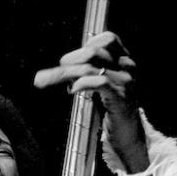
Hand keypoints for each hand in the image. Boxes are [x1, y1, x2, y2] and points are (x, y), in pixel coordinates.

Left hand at [33, 31, 148, 172]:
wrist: (130, 137)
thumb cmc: (113, 111)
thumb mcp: (105, 86)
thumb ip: (92, 71)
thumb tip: (66, 64)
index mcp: (125, 61)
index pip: (109, 39)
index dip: (87, 44)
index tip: (70, 60)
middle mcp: (128, 67)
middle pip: (94, 52)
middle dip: (69, 60)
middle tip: (52, 73)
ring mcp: (125, 82)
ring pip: (91, 67)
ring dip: (64, 74)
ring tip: (46, 81)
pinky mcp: (121, 98)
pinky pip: (100, 82)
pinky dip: (82, 83)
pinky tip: (72, 90)